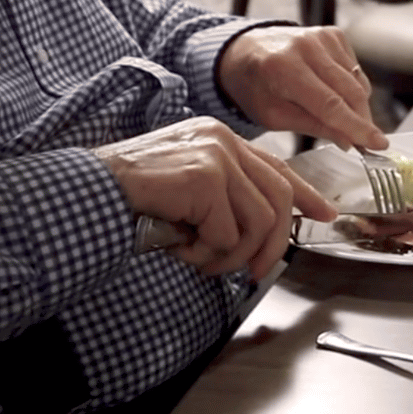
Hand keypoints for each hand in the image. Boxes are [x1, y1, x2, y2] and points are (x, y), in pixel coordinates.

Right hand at [95, 117, 334, 277]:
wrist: (89, 193)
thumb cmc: (129, 198)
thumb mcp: (186, 191)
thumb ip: (222, 199)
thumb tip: (259, 234)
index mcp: (219, 139)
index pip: (277, 168)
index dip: (305, 196)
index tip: (324, 214)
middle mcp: (223, 140)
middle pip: (278, 200)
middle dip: (271, 247)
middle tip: (251, 274)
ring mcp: (216, 156)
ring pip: (258, 223)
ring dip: (230, 256)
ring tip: (199, 260)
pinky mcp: (205, 178)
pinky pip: (227, 234)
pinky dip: (205, 254)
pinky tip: (179, 248)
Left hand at [218, 26, 387, 151]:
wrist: (245, 53)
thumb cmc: (255, 87)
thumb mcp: (274, 116)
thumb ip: (313, 126)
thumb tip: (350, 140)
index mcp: (283, 68)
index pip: (330, 104)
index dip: (356, 127)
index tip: (378, 144)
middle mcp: (305, 46)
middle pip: (350, 92)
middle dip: (362, 121)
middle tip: (367, 143)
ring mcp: (321, 36)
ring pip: (357, 82)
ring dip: (357, 106)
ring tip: (343, 120)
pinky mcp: (333, 34)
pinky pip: (355, 69)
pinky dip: (352, 88)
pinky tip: (335, 94)